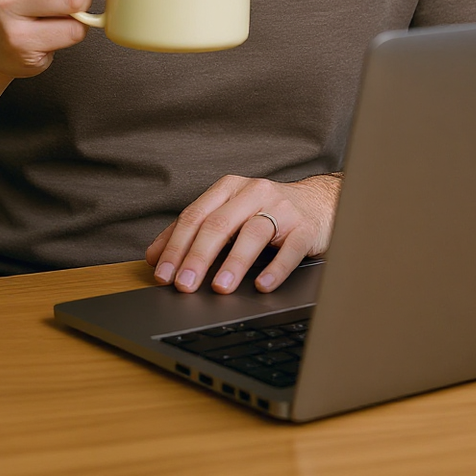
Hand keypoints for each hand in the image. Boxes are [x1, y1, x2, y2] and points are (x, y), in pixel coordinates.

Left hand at [145, 173, 342, 294]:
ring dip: (234, 262)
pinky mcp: (306, 227)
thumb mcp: (229, 214)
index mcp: (229, 188)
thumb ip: (193, 232)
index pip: (196, 215)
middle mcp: (253, 192)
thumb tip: (154, 256)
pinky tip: (262, 285)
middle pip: (220, 224)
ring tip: (220, 288)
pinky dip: (275, 269)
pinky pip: (290, 249)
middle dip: (198, 256)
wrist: (320, 202)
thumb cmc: (267, 211)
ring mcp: (281, 208)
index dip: (176, 245)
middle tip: (183, 286)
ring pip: (253, 232)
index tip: (162, 273)